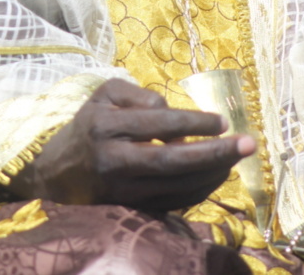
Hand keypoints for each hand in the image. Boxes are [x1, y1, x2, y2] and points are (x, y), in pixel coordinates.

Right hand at [9, 77, 254, 210]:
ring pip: (177, 186)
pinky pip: (173, 201)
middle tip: (248, 144)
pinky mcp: (130, 209)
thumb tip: (176, 118)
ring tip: (237, 158)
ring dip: (213, 174)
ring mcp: (122, 190)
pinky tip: (216, 175)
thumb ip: (140, 96)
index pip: (158, 123)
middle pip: (173, 161)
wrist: (55, 171)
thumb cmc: (88, 124)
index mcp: (104, 125)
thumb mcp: (105, 95)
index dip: (193, 122)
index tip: (222, 120)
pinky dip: (199, 190)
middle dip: (215, 153)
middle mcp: (112, 160)